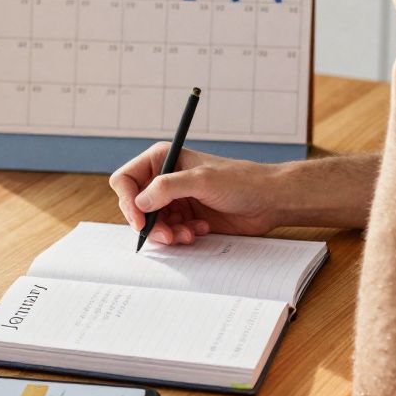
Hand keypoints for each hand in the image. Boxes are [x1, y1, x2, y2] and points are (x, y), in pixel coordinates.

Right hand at [109, 143, 282, 244]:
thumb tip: (139, 202)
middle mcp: (165, 179)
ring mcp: (175, 200)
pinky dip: (180, 236)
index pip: (126, 180)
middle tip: (169, 235)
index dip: (128, 201)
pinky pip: (169, 233)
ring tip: (189, 234)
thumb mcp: (202, 180)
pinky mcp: (186, 218)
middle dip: (150, 224)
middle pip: (136, 207)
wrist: (268, 200)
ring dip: (167, 233)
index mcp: (163, 159)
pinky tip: (200, 231)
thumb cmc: (241, 181)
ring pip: (152, 223)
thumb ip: (167, 188)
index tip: (140, 221)